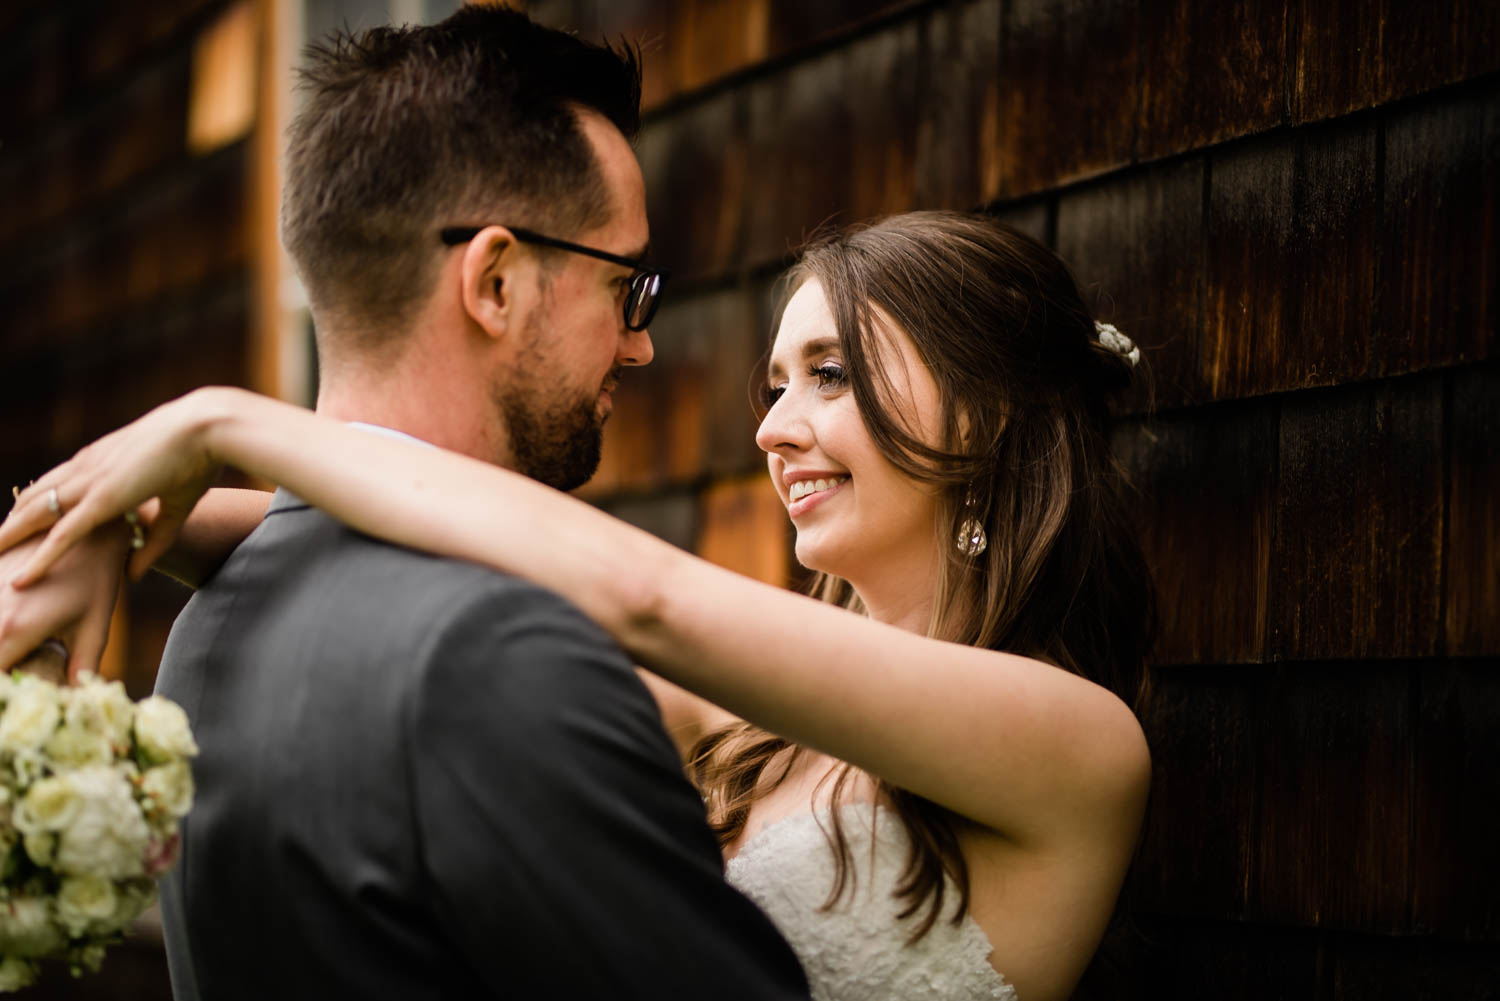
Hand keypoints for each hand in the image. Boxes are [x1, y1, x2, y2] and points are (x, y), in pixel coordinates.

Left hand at [0, 389, 227, 586]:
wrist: (207, 428)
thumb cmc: (198, 457)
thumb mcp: (174, 505)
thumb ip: (154, 541)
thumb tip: (132, 575)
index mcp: (99, 461)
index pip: (52, 484)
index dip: (31, 506)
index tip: (13, 523)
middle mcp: (85, 469)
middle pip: (32, 499)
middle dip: (10, 525)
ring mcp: (89, 483)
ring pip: (34, 516)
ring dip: (9, 539)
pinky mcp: (102, 500)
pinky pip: (61, 535)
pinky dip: (40, 558)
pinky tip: (23, 580)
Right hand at [0, 525, 129, 679]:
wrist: (88, 525)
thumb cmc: (97, 579)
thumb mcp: (94, 628)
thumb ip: (81, 668)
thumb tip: (77, 698)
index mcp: (13, 630)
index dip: (3, 688)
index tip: (14, 689)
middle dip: (0, 664)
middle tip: (15, 666)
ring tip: (16, 637)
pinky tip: (11, 612)